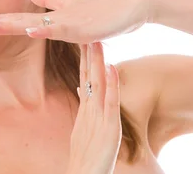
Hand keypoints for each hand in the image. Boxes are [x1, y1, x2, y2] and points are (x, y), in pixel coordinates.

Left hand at [0, 0, 155, 43]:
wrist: (131, 7)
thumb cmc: (103, 9)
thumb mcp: (72, 6)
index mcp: (53, 16)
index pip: (20, 20)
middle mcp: (56, 18)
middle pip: (19, 21)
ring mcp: (67, 22)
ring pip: (33, 24)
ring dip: (9, 25)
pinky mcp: (81, 27)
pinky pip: (59, 29)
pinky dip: (44, 28)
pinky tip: (29, 29)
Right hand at [67, 42, 121, 173]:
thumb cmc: (85, 159)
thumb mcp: (83, 130)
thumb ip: (84, 109)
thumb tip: (81, 87)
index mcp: (85, 111)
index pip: (84, 79)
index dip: (84, 60)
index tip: (84, 42)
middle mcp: (89, 111)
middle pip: (88, 77)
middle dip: (88, 55)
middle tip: (88, 32)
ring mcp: (98, 118)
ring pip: (98, 84)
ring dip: (97, 62)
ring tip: (97, 41)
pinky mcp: (109, 127)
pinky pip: (110, 101)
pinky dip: (111, 83)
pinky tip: (112, 68)